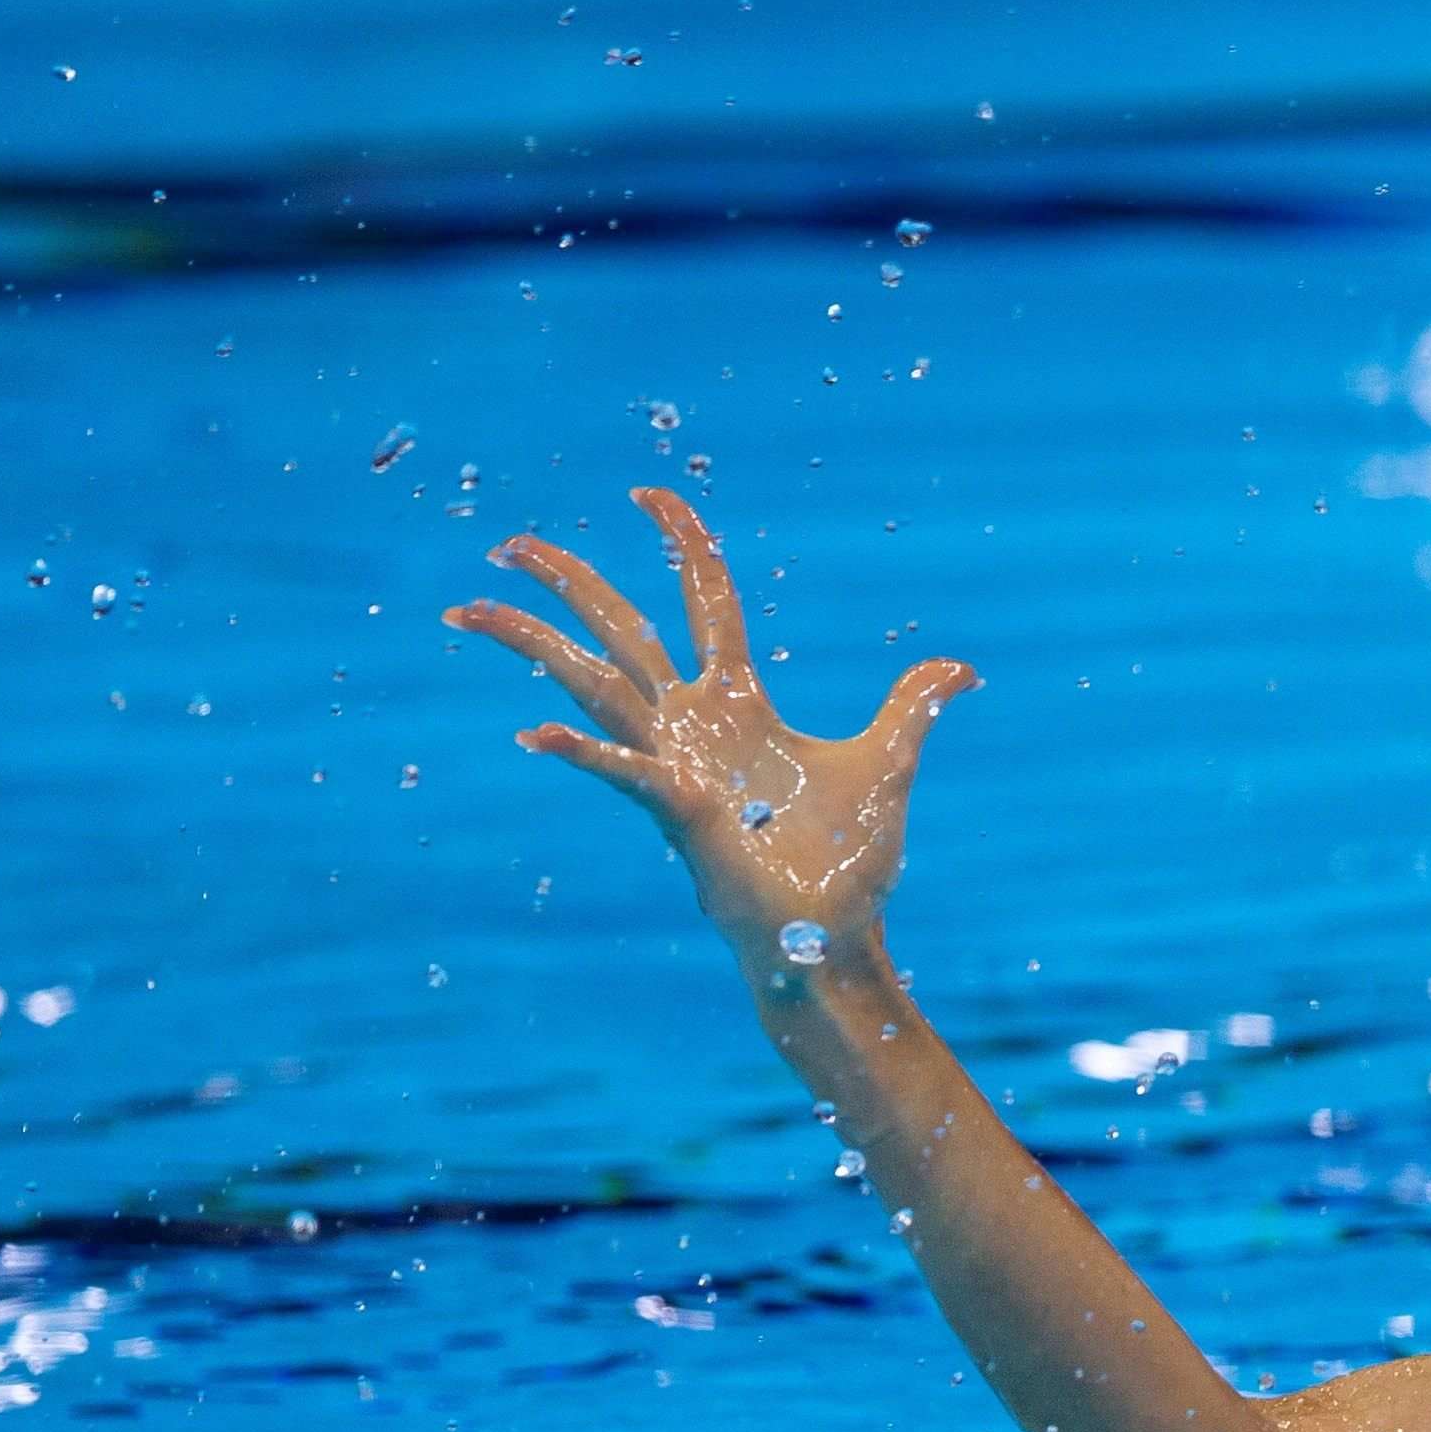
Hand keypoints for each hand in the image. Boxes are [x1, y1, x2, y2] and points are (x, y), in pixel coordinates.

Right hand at [445, 488, 977, 968]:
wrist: (830, 938)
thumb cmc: (845, 863)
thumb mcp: (888, 762)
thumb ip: (913, 706)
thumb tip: (961, 669)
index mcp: (740, 701)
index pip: (703, 599)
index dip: (680, 543)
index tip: (648, 494)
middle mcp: (692, 724)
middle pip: (621, 629)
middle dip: (569, 582)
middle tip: (507, 545)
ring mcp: (674, 763)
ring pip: (591, 684)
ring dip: (531, 645)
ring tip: (469, 607)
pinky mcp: (676, 810)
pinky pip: (621, 768)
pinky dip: (583, 751)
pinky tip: (534, 732)